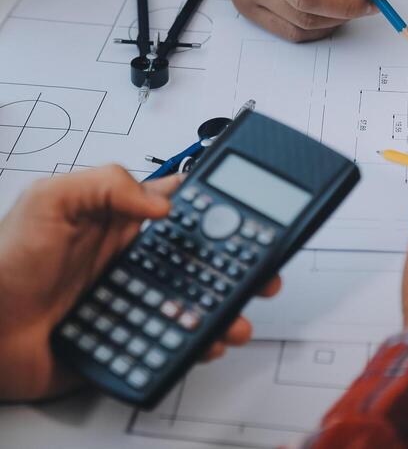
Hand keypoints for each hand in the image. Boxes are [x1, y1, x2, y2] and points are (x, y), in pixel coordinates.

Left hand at [0, 166, 280, 401]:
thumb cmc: (7, 261)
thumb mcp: (51, 200)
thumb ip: (106, 186)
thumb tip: (160, 201)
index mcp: (120, 218)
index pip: (179, 204)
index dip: (215, 203)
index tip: (246, 207)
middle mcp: (132, 257)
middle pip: (198, 255)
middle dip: (236, 258)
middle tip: (262, 265)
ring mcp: (133, 298)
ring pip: (192, 298)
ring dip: (224, 303)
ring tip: (240, 309)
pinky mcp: (127, 338)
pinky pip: (172, 339)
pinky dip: (197, 341)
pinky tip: (208, 338)